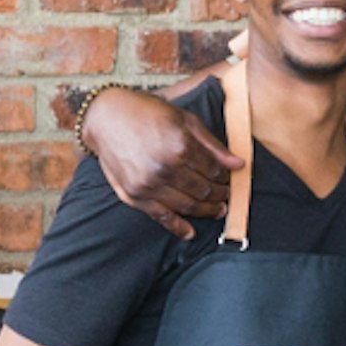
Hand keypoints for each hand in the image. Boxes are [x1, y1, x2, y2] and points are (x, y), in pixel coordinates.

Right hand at [79, 85, 238, 238]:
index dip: (226, 177)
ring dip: (206, 210)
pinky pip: (161, 217)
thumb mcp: (185, 119)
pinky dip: (178, 227)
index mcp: (180, 146)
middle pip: (203, 190)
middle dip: (220, 195)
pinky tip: (190, 232)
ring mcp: (148, 184)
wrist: (106, 117)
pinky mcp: (134, 195)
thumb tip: (239, 164)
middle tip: (227, 195)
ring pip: (187, 206)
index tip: (230, 179)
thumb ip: (212, 145)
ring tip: (218, 210)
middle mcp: (165, 168)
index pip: (214, 170)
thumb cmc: (147, 113)